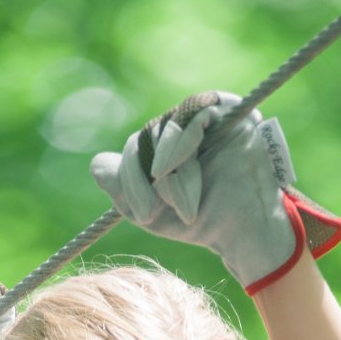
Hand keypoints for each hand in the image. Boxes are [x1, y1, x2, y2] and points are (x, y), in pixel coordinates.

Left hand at [91, 92, 340, 295]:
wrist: (243, 231)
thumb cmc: (202, 222)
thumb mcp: (151, 212)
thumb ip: (123, 188)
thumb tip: (98, 165)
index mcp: (167, 146)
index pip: (136, 147)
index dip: (129, 178)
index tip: (142, 213)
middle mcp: (185, 126)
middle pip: (145, 136)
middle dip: (142, 178)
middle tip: (152, 212)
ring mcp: (206, 115)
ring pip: (165, 127)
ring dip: (166, 170)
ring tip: (182, 204)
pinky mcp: (229, 108)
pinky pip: (192, 114)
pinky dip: (181, 145)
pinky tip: (182, 172)